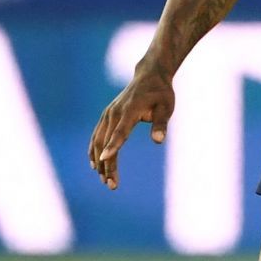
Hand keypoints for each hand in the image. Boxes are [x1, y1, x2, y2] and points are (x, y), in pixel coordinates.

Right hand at [89, 70, 175, 188]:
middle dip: (107, 165)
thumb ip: (161, 124)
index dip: (112, 146)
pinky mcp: (106, 116)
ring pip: (98, 141)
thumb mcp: (166, 107)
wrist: (149, 76)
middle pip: (106, 142)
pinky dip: (93, 150)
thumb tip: (158, 141)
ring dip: (99, 161)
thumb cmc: (161, 94)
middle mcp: (114, 113)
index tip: (104, 160)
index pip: (120, 132)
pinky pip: (97, 135)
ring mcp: (108, 114)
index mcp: (129, 111)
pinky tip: (95, 164)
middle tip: (111, 185)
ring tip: (105, 180)